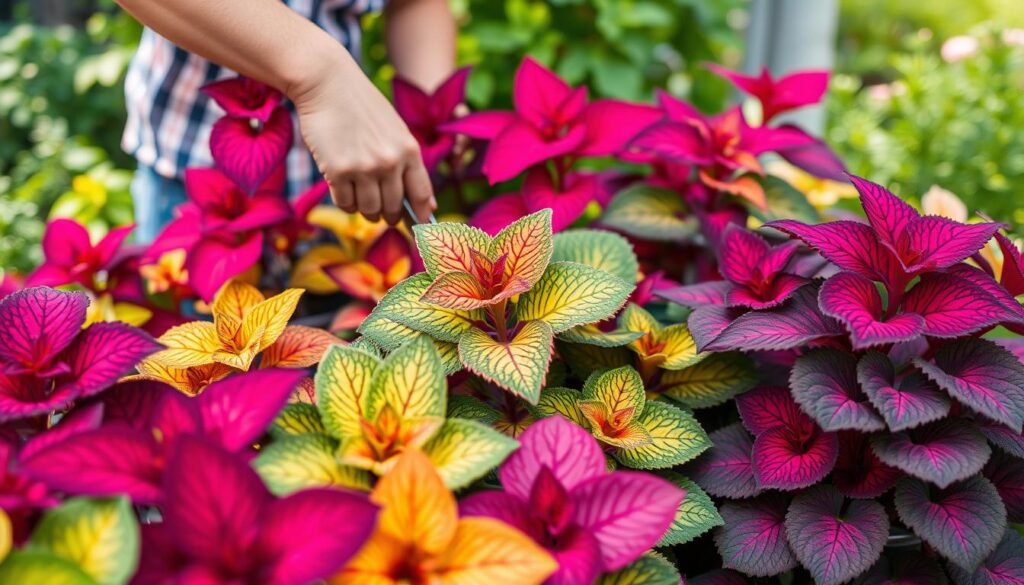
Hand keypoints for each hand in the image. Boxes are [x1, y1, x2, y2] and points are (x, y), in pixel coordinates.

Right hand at [288, 50, 435, 224]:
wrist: (327, 83)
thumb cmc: (362, 108)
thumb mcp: (395, 131)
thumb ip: (410, 165)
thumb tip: (428, 206)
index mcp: (410, 150)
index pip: (422, 195)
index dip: (422, 217)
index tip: (420, 229)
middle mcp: (390, 162)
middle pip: (394, 208)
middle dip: (388, 214)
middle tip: (381, 212)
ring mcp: (364, 168)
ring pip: (369, 210)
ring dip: (365, 209)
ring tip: (359, 194)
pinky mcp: (338, 171)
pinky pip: (346, 204)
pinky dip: (345, 202)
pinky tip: (343, 188)